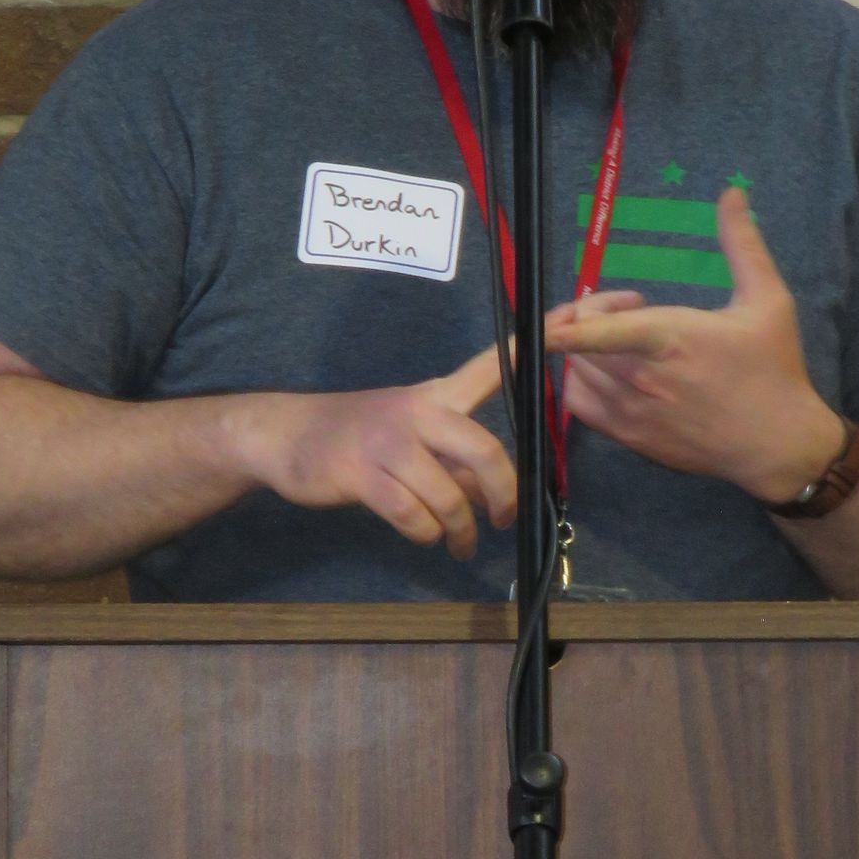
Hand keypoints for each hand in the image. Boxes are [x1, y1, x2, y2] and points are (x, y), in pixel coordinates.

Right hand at [232, 344, 514, 557]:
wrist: (287, 436)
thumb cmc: (359, 436)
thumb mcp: (414, 437)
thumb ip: (457, 461)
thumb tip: (493, 494)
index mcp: (437, 396)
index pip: (490, 366)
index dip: (531, 345)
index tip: (571, 315)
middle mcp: (418, 412)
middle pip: (484, 450)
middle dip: (504, 494)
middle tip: (505, 518)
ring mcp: (389, 443)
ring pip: (449, 497)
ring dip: (461, 530)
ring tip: (461, 544)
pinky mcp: (361, 476)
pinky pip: (412, 515)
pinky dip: (425, 534)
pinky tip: (423, 534)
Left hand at [545, 187, 844, 502]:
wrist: (777, 444)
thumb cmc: (774, 368)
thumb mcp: (768, 300)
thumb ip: (743, 244)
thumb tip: (732, 192)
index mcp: (671, 339)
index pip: (600, 332)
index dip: (562, 327)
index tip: (541, 323)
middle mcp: (643, 378)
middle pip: (582, 340)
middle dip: (594, 313)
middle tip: (629, 308)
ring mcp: (632, 412)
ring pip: (577, 371)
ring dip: (586, 347)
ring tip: (623, 340)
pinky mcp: (630, 437)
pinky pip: (579, 404)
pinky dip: (580, 380)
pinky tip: (608, 369)